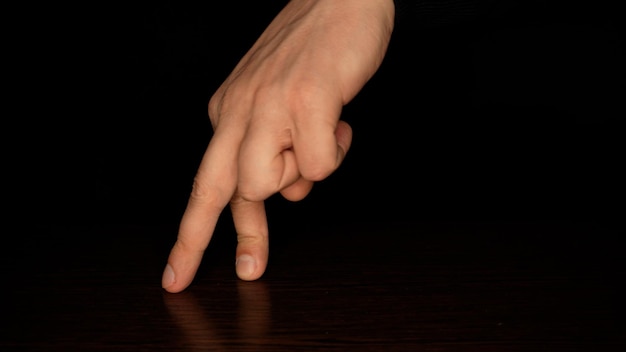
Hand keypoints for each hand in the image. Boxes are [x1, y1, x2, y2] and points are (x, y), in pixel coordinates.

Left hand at [162, 0, 394, 292]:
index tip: (176, 276)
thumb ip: (274, 151)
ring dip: (306, 171)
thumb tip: (291, 198)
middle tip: (250, 271)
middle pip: (222, 192)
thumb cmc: (312, 51)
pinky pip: (320, 164)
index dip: (189, 236)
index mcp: (227, 111)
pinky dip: (338, 151)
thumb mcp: (276, 101)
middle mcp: (238, 111)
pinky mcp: (306, 101)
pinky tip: (341, 120)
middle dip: (233, 239)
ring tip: (325, 135)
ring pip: (271, 183)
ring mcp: (269, 106)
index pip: (204, 184)